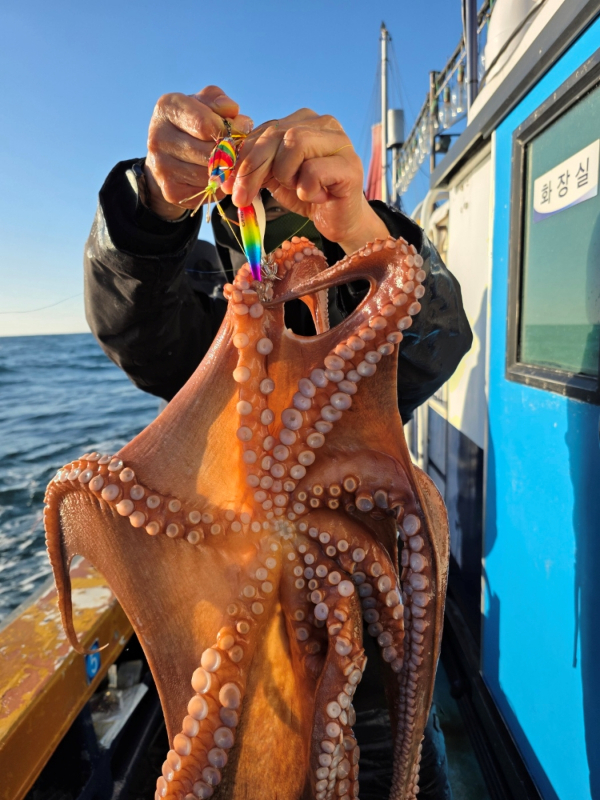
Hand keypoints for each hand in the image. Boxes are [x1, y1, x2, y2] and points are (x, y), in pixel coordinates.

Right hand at [144, 85, 252, 219]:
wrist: (170, 155)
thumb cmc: (194, 123)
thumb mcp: (205, 104)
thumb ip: (219, 100)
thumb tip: (232, 110)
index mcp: (167, 107)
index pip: (205, 124)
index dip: (229, 129)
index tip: (241, 129)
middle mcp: (158, 137)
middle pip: (209, 152)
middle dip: (231, 151)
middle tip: (239, 148)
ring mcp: (162, 167)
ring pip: (210, 174)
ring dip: (227, 169)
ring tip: (228, 160)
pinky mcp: (171, 191)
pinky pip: (208, 191)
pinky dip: (219, 185)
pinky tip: (217, 175)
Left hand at [229, 109, 387, 253]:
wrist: (338, 219)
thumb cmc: (308, 194)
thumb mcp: (274, 177)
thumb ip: (255, 166)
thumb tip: (225, 172)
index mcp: (302, 120)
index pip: (264, 130)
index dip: (242, 157)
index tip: (227, 183)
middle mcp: (322, 123)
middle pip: (276, 134)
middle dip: (252, 168)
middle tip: (240, 198)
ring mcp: (339, 141)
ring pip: (295, 144)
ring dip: (285, 174)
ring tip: (296, 189)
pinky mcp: (349, 165)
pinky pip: (314, 171)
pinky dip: (306, 189)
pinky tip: (316, 196)